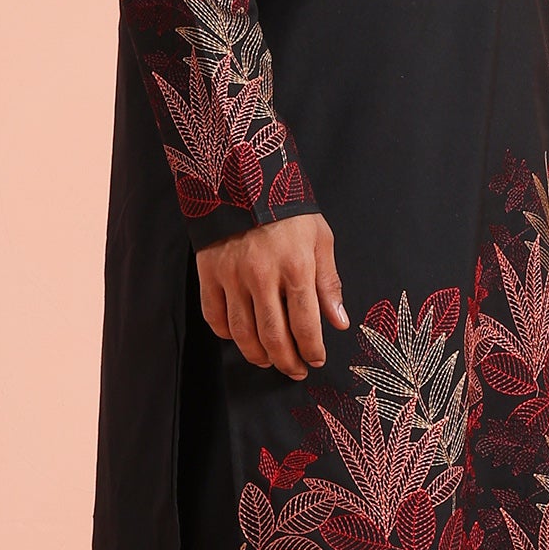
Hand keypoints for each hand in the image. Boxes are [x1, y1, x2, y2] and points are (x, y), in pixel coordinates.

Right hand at [197, 216, 348, 379]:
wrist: (242, 178)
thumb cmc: (288, 211)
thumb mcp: (320, 239)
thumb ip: (329, 283)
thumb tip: (339, 323)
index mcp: (296, 267)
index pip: (305, 323)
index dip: (312, 349)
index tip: (316, 360)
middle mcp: (262, 276)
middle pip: (273, 335)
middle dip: (287, 361)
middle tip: (295, 371)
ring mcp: (231, 276)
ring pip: (242, 332)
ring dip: (257, 355)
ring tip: (269, 361)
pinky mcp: (208, 272)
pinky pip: (214, 316)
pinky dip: (227, 334)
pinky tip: (240, 338)